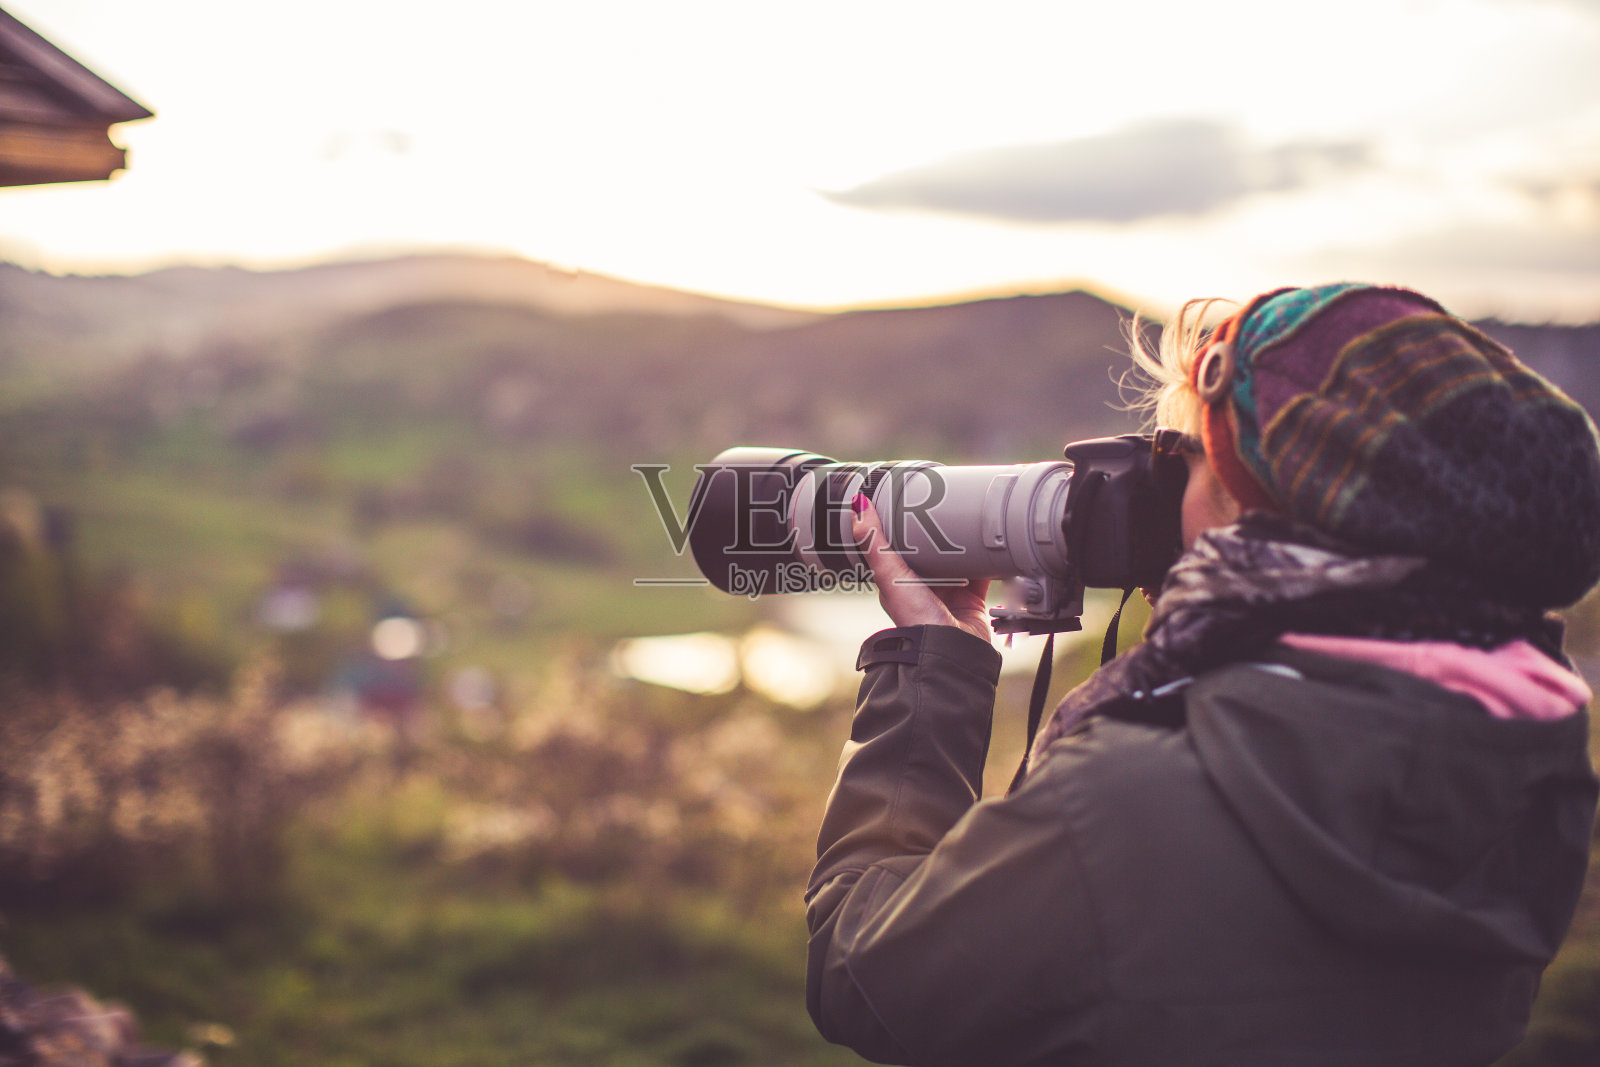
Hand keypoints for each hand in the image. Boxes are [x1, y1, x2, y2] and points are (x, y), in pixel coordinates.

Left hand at [851, 494, 992, 643]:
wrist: (951, 650)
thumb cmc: (915, 620)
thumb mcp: (890, 575)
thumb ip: (875, 543)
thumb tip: (858, 507)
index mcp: (898, 583)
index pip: (897, 549)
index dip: (900, 529)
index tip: (904, 502)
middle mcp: (922, 589)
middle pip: (929, 554)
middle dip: (935, 534)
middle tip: (942, 506)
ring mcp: (948, 594)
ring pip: (956, 561)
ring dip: (961, 544)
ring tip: (966, 520)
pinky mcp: (972, 599)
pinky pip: (981, 574)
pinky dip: (986, 561)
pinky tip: (988, 545)